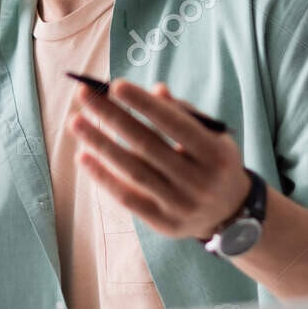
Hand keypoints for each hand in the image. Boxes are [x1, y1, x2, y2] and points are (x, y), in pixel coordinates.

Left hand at [67, 79, 251, 239]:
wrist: (231, 214)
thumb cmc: (214, 163)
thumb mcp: (213, 136)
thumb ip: (184, 114)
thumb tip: (154, 90)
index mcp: (215, 153)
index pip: (175, 124)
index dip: (144, 104)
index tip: (115, 85)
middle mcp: (199, 181)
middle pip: (147, 145)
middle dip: (113, 117)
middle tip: (85, 95)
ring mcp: (180, 205)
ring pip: (133, 171)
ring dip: (100, 144)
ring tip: (76, 122)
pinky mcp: (164, 223)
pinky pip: (128, 198)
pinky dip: (104, 177)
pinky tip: (83, 156)